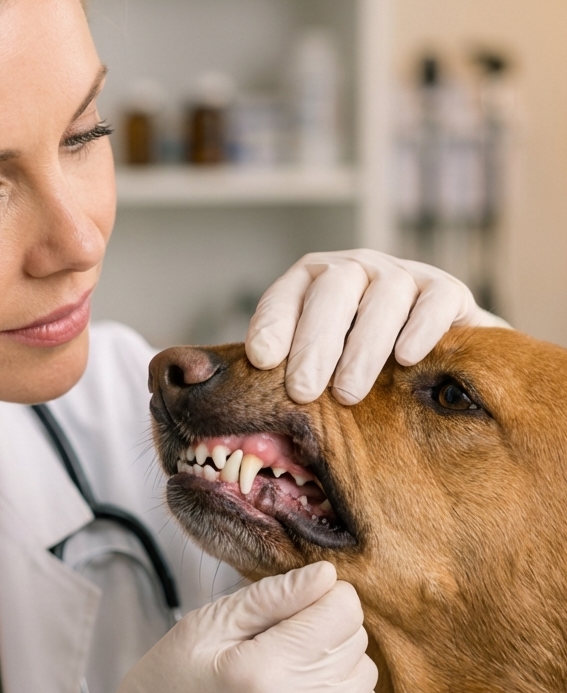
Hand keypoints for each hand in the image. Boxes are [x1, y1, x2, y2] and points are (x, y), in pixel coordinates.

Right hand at [34, 563, 382, 692]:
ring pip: (365, 680)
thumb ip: (269, 597)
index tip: (297, 603)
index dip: (324, 595)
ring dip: (338, 665)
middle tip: (283, 639)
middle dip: (328, 628)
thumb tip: (327, 575)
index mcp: (260, 670)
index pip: (342, 611)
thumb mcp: (203, 628)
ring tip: (292, 670)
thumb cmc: (167, 690)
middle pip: (355, 643)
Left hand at [246, 248, 509, 404]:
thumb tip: (247, 422)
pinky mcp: (446, 290)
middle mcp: (355, 269)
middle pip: (332, 291)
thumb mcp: (319, 366)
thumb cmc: (357, 366)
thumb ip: (288, 378)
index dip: (273, 323)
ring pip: (384, 296)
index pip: (286, 295)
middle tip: (303, 390)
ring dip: (363, 346)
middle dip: (315, 343)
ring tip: (348, 394)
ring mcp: (402, 275)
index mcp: (313, 283)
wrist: (433, 356)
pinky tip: (405, 359)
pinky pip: (435, 300)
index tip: (261, 360)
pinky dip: (420, 327)